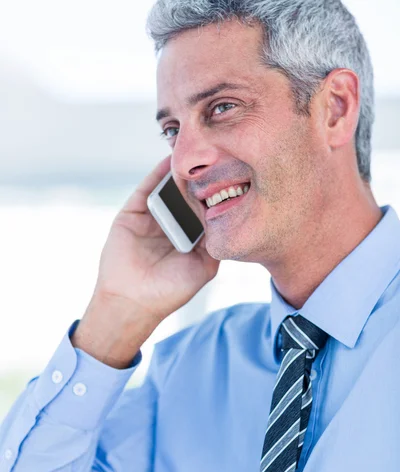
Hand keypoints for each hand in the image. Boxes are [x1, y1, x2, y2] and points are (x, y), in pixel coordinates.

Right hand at [92, 154, 219, 323]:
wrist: (131, 301)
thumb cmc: (170, 291)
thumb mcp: (204, 267)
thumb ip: (215, 242)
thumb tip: (226, 213)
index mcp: (191, 238)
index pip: (206, 209)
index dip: (217, 195)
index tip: (234, 176)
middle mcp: (173, 225)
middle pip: (189, 195)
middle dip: (201, 179)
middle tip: (217, 158)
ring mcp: (153, 217)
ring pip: (170, 187)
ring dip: (182, 172)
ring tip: (198, 153)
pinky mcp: (134, 211)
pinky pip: (148, 186)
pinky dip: (160, 172)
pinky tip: (173, 160)